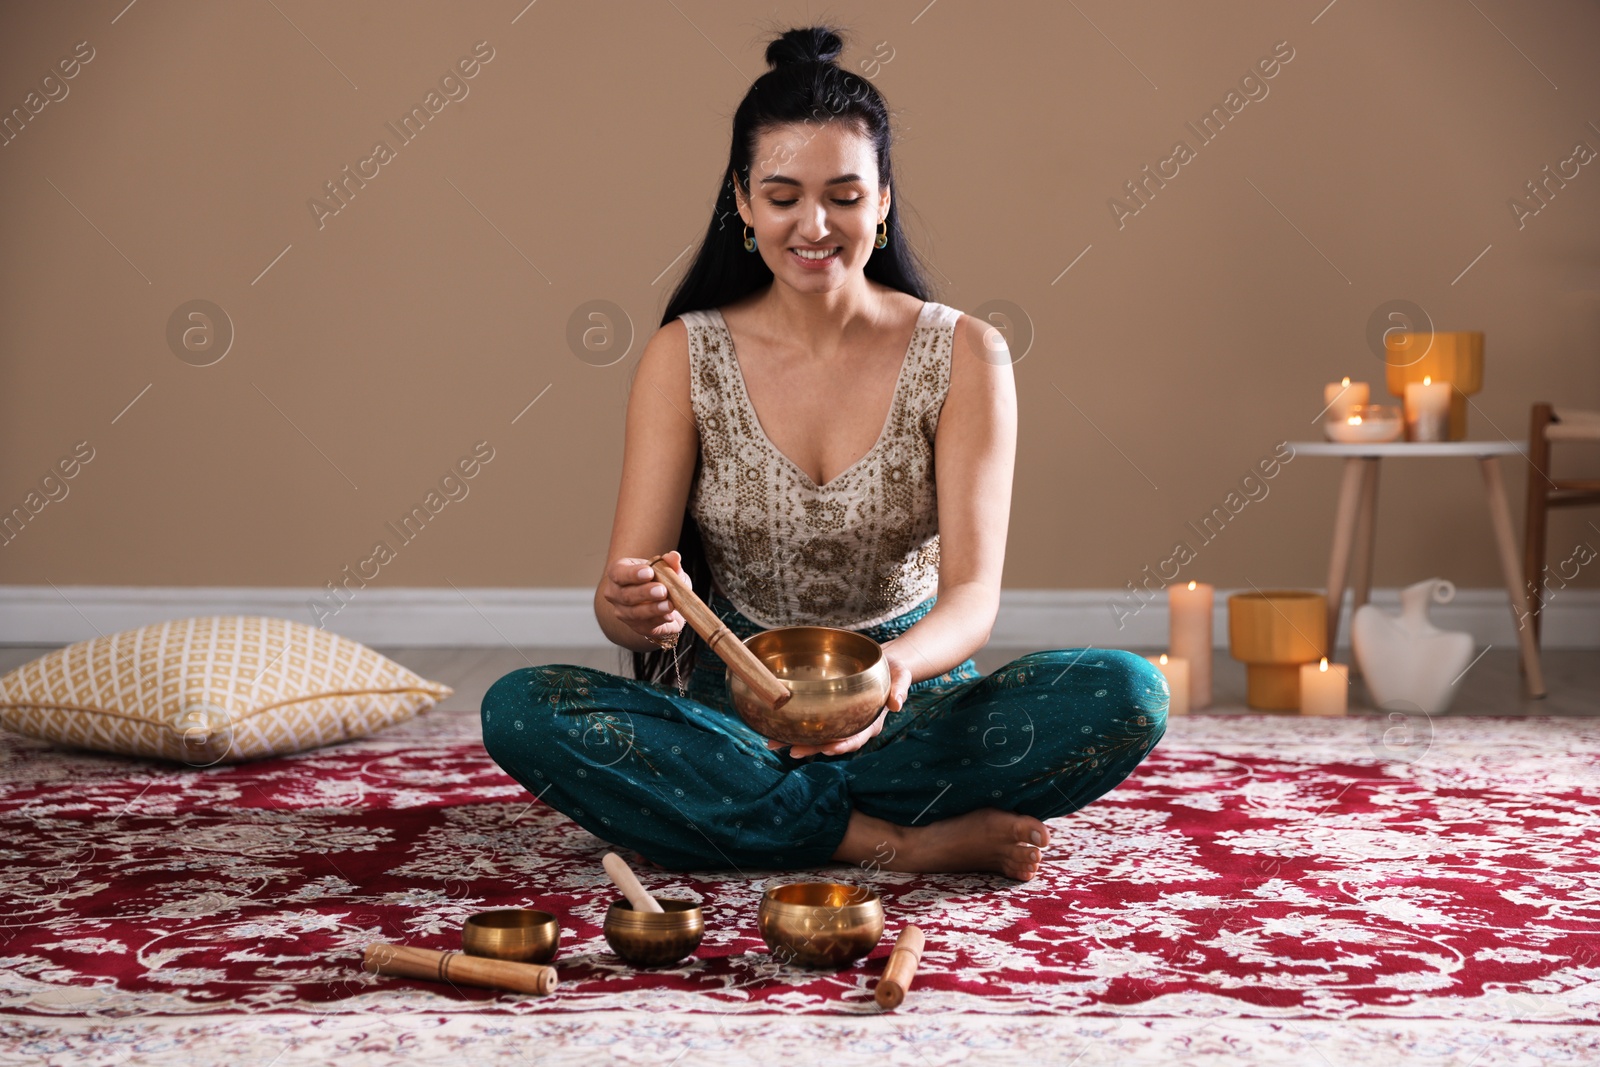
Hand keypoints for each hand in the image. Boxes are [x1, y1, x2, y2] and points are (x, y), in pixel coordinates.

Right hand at [602, 550, 689, 644]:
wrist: (662, 602)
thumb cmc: (659, 580)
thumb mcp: (666, 569)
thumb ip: (669, 563)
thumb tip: (674, 557)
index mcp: (618, 573)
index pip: (619, 573)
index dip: (633, 574)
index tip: (649, 572)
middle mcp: (615, 594)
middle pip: (626, 595)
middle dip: (645, 592)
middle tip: (662, 590)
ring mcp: (624, 612)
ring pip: (635, 613)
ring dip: (653, 609)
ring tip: (669, 605)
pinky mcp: (637, 627)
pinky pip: (646, 625)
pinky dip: (659, 620)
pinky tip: (669, 616)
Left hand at [766, 643, 914, 757]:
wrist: (885, 665)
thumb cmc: (894, 671)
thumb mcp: (901, 676)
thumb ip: (900, 689)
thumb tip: (897, 703)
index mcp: (870, 723)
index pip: (856, 738)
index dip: (843, 745)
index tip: (829, 749)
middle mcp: (853, 726)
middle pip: (831, 742)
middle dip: (812, 748)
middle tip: (792, 751)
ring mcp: (840, 722)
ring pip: (817, 736)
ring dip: (797, 741)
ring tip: (775, 744)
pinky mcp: (830, 713)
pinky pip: (812, 723)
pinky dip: (795, 727)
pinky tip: (777, 727)